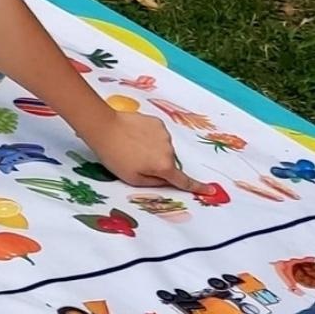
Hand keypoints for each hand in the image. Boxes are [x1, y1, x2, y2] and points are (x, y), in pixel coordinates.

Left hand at [75, 108, 206, 191]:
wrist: (104, 127)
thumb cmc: (115, 156)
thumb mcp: (133, 178)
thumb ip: (155, 182)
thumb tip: (169, 181)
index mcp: (164, 167)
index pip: (183, 181)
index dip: (197, 187)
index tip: (210, 191)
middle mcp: (169, 150)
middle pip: (169, 163)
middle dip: (158, 165)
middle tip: (135, 160)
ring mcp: (164, 134)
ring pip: (163, 148)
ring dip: (153, 149)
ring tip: (131, 146)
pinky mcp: (157, 122)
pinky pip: (157, 134)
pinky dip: (149, 137)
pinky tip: (133, 135)